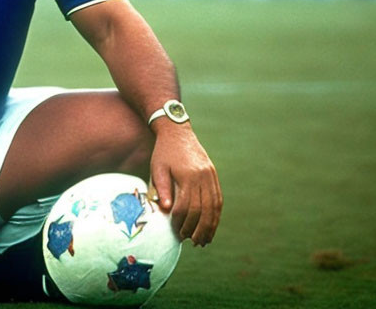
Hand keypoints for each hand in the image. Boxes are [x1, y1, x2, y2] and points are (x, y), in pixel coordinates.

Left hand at [150, 123, 221, 246]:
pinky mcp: (214, 176)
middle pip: (203, 210)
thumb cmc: (163, 152)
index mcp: (188, 176)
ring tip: (203, 240)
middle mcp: (203, 177)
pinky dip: (216, 215)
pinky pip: (218, 199)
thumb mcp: (157, 168)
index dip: (181, 222)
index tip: (176, 231)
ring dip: (210, 226)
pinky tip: (211, 226)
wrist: (177, 132)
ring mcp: (211, 176)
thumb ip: (161, 188)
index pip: (186, 206)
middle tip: (192, 242)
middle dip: (198, 229)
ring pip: (214, 207)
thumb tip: (165, 210)